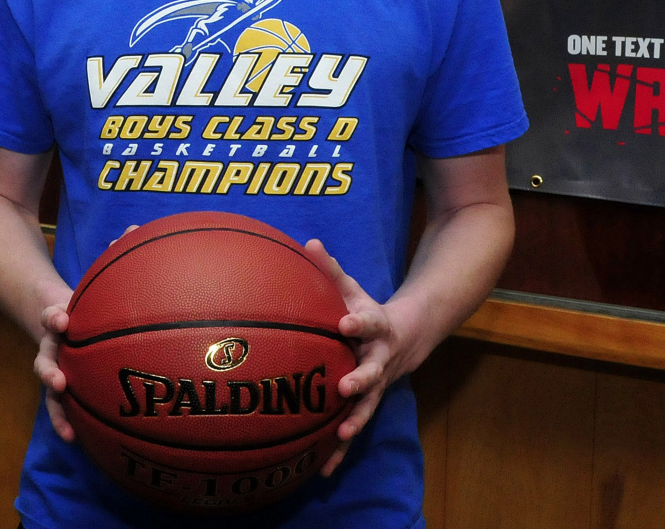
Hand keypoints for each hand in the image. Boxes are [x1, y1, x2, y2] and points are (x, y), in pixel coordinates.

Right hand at [37, 227, 139, 440]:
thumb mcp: (93, 272)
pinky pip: (60, 404)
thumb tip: (138, 226)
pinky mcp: (61, 380)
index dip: (53, 316)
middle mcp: (51, 342)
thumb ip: (113, 251)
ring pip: (48, 386)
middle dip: (49, 368)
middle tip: (59, 377)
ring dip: (56, 404)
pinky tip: (75, 439)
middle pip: (44, 356)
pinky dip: (65, 420)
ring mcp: (53, 362)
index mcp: (57, 315)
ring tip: (66, 425)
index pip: (50, 314)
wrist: (46, 308)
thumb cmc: (82, 293)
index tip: (62, 318)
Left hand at [305, 239, 406, 477]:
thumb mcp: (354, 290)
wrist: (405, 338)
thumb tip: (308, 242)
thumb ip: (331, 270)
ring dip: (354, 420)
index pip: (366, 322)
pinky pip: (352, 427)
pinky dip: (340, 450)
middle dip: (360, 379)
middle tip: (345, 386)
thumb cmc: (367, 312)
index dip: (356, 322)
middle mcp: (378, 359)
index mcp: (374, 328)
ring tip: (340, 435)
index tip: (343, 321)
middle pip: (371, 371)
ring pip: (366, 406)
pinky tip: (323, 471)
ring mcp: (375, 385)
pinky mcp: (366, 404)